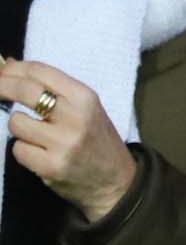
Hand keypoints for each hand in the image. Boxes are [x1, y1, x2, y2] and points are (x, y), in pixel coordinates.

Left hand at [0, 59, 138, 222]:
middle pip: (25, 90)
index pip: (40, 71)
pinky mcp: (51, 166)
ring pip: (16, 123)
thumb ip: (51, 89)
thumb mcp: (84, 108)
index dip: (13, 69)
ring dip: (18, 127)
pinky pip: (18, 149)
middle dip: (2, 87)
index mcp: (85, 97)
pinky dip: (23, 150)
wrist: (116, 180)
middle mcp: (76, 117)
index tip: (1, 71)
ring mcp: (63, 143)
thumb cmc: (96, 139)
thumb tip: (7, 64)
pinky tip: (38, 153)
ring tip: (33, 134)